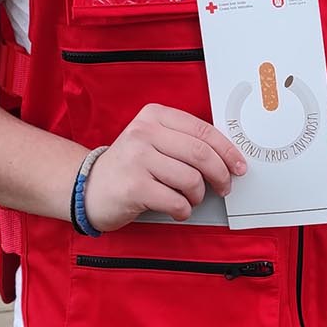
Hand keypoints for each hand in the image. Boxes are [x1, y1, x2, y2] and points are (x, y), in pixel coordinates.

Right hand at [84, 104, 247, 231]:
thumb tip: (227, 157)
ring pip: (191, 179)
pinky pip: (176, 201)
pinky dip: (183, 210)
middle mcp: (144, 132)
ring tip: (190, 199)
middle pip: (201, 154)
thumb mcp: (154, 141)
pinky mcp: (134, 187)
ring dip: (198, 196)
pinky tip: (177, 209)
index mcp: (154, 116)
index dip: (227, 151)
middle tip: (224, 187)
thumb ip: (185, 142)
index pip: (203, 131)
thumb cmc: (130, 166)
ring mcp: (137, 159)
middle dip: (221, 175)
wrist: (88, 187)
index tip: (239, 166)